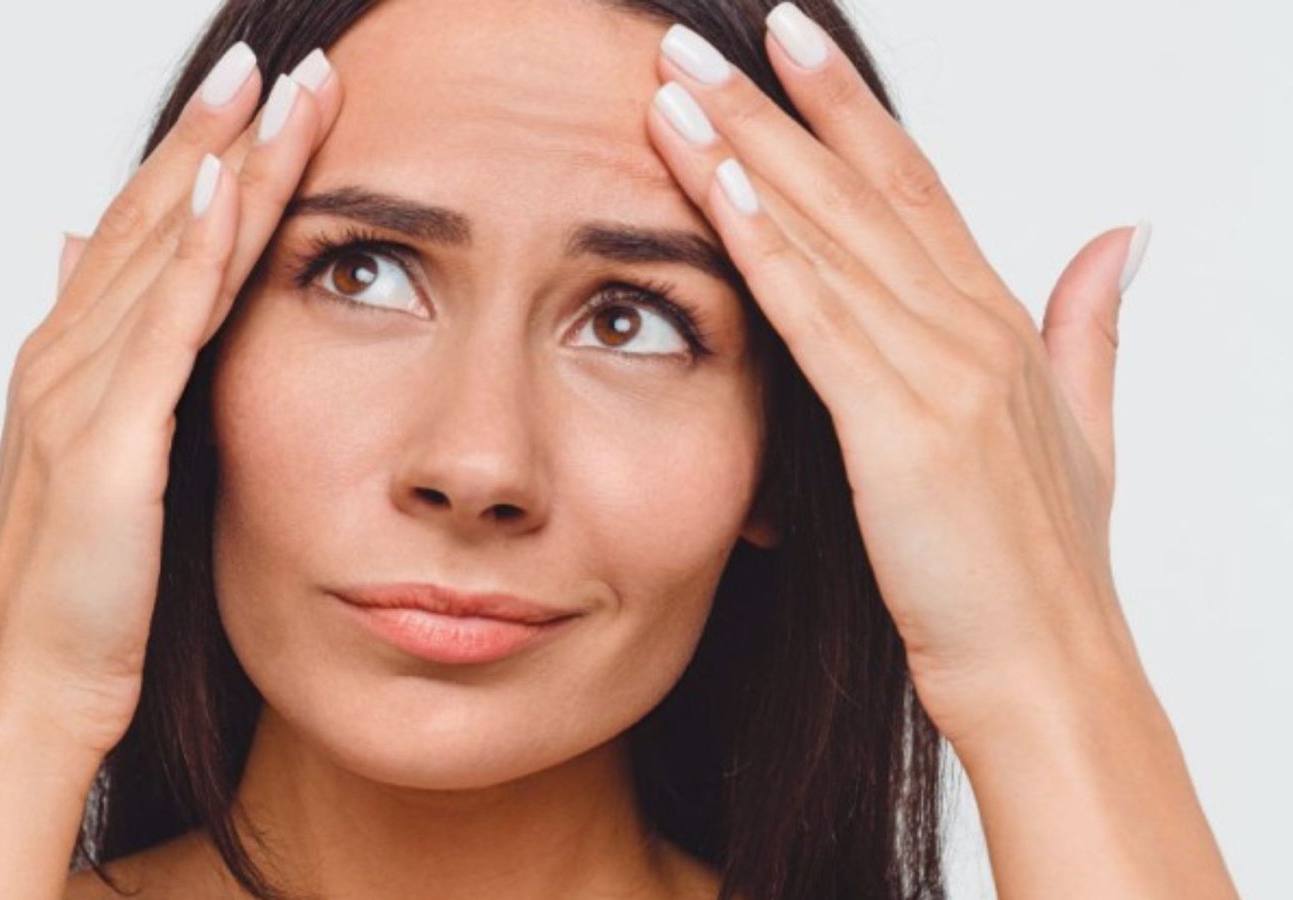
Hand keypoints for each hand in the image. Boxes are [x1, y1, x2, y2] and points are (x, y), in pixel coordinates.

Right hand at [0, 44, 341, 753]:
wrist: (34, 684)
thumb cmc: (78, 587)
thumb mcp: (92, 452)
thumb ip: (95, 351)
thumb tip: (75, 254)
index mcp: (70, 359)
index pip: (141, 231)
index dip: (194, 155)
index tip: (250, 95)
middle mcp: (66, 356)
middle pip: (151, 219)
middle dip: (214, 134)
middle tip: (272, 61)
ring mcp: (82, 393)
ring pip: (161, 253)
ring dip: (221, 166)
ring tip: (276, 92)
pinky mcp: (109, 442)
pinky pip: (161, 329)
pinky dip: (191, 253)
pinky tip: (226, 188)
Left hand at [647, 7, 1151, 747]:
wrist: (1049, 671)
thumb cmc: (1041, 568)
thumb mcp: (1080, 430)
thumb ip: (1087, 326)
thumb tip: (1121, 238)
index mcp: (996, 323)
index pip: (911, 183)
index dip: (846, 108)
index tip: (789, 43)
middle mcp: (970, 327)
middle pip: (859, 186)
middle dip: (775, 104)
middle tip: (696, 39)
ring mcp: (941, 371)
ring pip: (829, 233)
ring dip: (746, 151)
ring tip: (677, 84)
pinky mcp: (903, 428)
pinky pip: (820, 317)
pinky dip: (766, 246)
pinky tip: (718, 186)